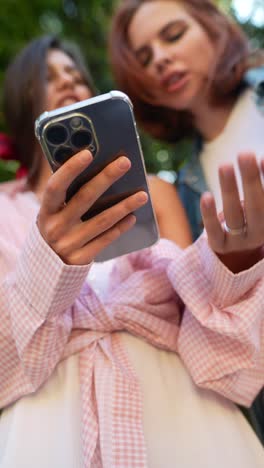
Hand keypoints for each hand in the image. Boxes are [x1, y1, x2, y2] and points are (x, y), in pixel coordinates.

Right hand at [37, 149, 147, 264]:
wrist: (48, 267)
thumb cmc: (56, 228)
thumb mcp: (53, 213)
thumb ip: (67, 195)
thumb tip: (95, 167)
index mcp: (45, 211)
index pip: (55, 186)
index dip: (70, 169)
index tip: (88, 153)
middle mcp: (55, 227)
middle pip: (84, 198)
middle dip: (106, 178)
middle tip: (125, 162)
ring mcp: (69, 244)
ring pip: (102, 220)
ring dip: (124, 205)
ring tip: (142, 195)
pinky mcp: (81, 258)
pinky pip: (106, 239)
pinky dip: (120, 227)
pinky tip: (133, 216)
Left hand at [200, 153, 263, 272]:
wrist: (240, 248)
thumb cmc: (252, 216)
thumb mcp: (258, 204)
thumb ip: (260, 185)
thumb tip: (261, 159)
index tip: (262, 158)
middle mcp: (260, 233)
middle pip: (256, 207)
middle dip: (251, 179)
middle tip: (245, 154)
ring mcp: (240, 241)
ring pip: (234, 215)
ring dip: (229, 189)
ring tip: (225, 166)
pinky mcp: (221, 246)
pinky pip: (214, 231)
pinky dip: (209, 214)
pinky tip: (206, 196)